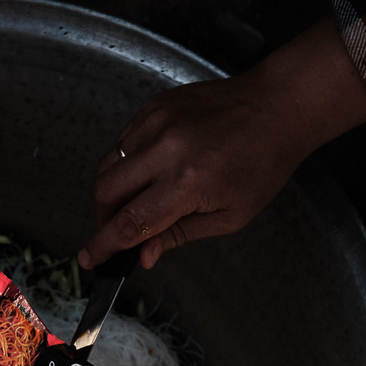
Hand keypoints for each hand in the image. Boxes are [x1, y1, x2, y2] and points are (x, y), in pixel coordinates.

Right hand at [76, 17, 365, 269]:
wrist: (276, 106)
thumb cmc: (262, 164)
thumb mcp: (230, 215)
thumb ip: (179, 234)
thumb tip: (143, 255)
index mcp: (188, 183)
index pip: (129, 222)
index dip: (104, 245)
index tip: (89, 259)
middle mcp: (165, 149)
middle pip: (105, 191)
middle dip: (103, 218)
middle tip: (118, 229)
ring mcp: (156, 122)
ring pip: (108, 164)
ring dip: (112, 190)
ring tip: (136, 199)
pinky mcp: (153, 105)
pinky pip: (122, 141)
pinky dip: (125, 162)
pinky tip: (149, 169)